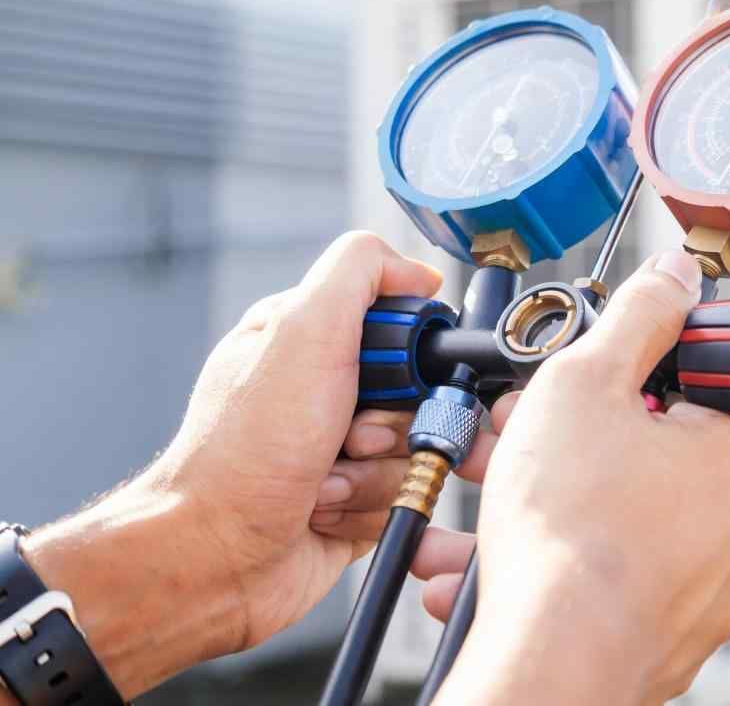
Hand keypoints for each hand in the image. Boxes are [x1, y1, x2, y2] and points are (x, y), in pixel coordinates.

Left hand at [20, 232, 459, 697]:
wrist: (211, 556)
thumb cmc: (242, 452)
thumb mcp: (303, 331)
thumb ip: (361, 272)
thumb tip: (418, 269)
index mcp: (309, 339)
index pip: (402, 325)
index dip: (410, 354)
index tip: (389, 375)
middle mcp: (323, 391)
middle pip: (420, 392)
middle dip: (394, 422)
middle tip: (350, 434)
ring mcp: (337, 449)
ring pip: (415, 449)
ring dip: (376, 472)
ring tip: (324, 482)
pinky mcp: (352, 502)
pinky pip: (402, 497)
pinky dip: (368, 508)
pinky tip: (321, 511)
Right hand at [412, 252, 729, 704]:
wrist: (551, 661)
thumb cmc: (571, 532)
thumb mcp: (586, 383)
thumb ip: (635, 319)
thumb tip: (674, 275)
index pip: (684, 392)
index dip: (613, 385)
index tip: (567, 395)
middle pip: (643, 460)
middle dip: (565, 449)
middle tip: (511, 448)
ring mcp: (705, 592)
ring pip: (616, 526)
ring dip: (546, 512)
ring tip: (484, 520)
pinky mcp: (666, 640)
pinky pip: (607, 586)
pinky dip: (555, 572)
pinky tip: (492, 576)